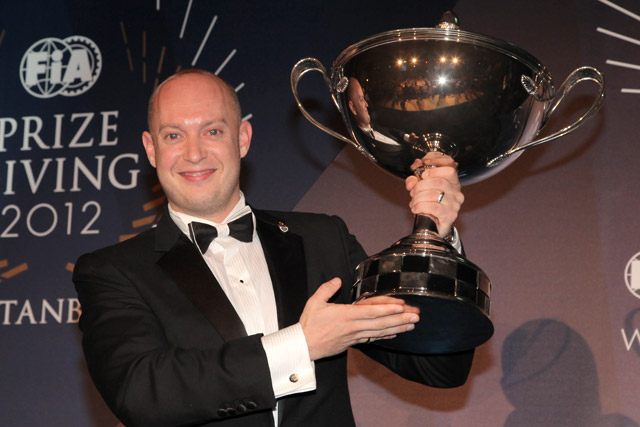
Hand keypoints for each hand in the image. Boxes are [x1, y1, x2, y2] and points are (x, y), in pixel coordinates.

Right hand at [299, 278, 418, 360]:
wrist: (304, 346)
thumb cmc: (309, 324)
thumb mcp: (314, 302)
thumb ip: (327, 289)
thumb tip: (337, 280)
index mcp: (345, 315)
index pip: (370, 312)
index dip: (387, 309)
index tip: (401, 306)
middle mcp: (353, 327)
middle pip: (380, 323)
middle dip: (400, 319)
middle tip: (416, 316)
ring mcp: (355, 336)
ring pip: (380, 332)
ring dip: (397, 328)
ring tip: (412, 325)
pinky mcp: (353, 343)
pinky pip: (373, 339)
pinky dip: (385, 337)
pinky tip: (396, 334)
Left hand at [405, 152, 463, 237]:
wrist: (433, 225)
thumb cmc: (429, 205)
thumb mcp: (421, 189)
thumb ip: (415, 180)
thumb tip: (412, 179)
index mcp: (452, 182)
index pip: (449, 169)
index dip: (434, 168)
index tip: (422, 173)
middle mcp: (456, 192)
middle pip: (437, 181)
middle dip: (420, 186)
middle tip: (413, 192)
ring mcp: (455, 204)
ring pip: (434, 194)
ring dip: (418, 198)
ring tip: (413, 202)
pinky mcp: (450, 215)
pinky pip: (433, 207)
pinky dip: (420, 206)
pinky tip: (415, 208)